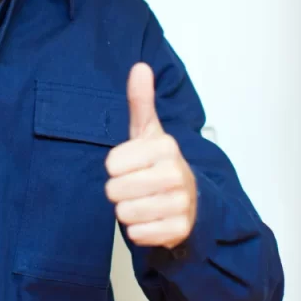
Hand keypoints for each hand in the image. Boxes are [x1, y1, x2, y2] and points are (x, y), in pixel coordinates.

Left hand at [105, 63, 197, 248]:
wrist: (189, 200)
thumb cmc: (158, 163)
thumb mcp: (148, 132)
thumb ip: (140, 101)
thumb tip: (139, 67)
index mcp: (166, 147)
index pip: (112, 163)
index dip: (115, 166)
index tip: (130, 164)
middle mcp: (176, 174)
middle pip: (115, 190)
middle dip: (119, 191)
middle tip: (136, 185)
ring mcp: (180, 204)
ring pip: (124, 213)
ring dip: (128, 210)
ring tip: (143, 201)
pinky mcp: (178, 230)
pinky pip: (138, 234)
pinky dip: (139, 230)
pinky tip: (152, 219)